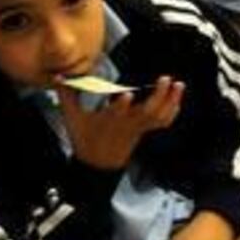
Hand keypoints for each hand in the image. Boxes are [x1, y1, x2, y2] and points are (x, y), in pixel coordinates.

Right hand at [58, 77, 183, 170]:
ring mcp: (139, 127)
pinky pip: (163, 122)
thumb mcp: (72, 118)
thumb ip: (67, 95)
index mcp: (109, 120)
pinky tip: (178, 99)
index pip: (116, 113)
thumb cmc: (86, 138)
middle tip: (165, 78)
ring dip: (171, 100)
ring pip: (159, 116)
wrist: (98, 163)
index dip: (122, 105)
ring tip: (179, 84)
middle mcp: (128, 123)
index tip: (127, 93)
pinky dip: (172, 110)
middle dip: (158, 96)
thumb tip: (60, 75)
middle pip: (147, 112)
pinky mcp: (146, 130)